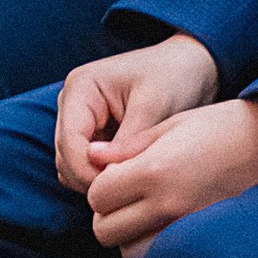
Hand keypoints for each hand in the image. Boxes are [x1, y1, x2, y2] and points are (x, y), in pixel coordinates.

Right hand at [54, 35, 219, 195]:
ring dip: (95, 180)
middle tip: (128, 191)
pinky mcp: (95, 135)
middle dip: (91, 179)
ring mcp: (82, 121)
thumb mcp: (153, 106)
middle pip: (65, 158)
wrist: (191, 66)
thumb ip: (127, 142)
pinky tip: (130, 178)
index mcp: (81, 88)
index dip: (86, 171)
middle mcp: (73, 104)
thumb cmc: (174, 76)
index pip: (69, 141)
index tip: (118, 187)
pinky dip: (102, 177)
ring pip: (72, 166)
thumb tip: (107, 180)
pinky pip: (88, 166)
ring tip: (132, 184)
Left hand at [86, 96, 257, 257]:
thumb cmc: (224, 126)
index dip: (101, 186)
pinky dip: (153, 247)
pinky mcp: (203, 240)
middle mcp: (168, 205)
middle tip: (126, 195)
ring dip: (128, 235)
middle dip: (108, 213)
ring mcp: (186, 228)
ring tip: (146, 210)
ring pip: (129, 252)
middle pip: (106, 230)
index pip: (98, 196)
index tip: (117, 175)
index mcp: (155, 170)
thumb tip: (92, 156)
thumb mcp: (172, 125)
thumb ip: (128, 147)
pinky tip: (165, 224)